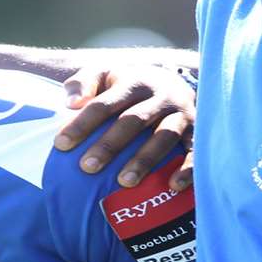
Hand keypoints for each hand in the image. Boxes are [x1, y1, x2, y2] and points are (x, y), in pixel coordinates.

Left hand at [55, 65, 194, 188]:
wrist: (174, 81)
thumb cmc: (127, 86)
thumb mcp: (104, 75)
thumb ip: (83, 83)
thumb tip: (70, 104)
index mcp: (133, 82)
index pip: (105, 103)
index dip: (83, 123)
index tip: (61, 144)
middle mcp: (160, 96)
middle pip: (134, 120)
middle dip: (110, 144)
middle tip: (87, 167)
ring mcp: (182, 113)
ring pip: (165, 135)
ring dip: (145, 159)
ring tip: (124, 182)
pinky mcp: (199, 131)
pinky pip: (196, 150)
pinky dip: (188, 168)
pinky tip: (173, 186)